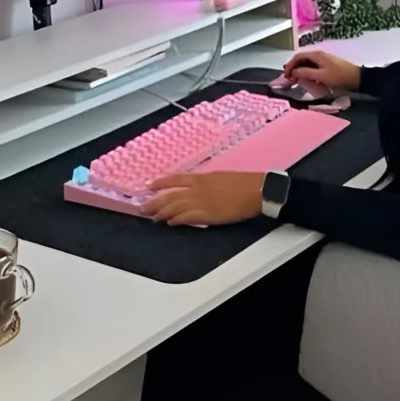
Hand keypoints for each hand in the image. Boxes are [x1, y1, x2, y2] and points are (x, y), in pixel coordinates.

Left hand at [140, 171, 264, 225]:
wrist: (257, 190)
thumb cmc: (242, 183)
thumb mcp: (220, 177)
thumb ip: (205, 183)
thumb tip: (196, 187)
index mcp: (202, 178)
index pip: (175, 179)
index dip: (160, 183)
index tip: (149, 186)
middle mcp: (198, 189)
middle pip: (170, 195)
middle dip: (154, 202)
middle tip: (142, 208)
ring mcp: (202, 202)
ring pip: (175, 207)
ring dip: (162, 212)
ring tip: (153, 217)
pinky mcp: (208, 215)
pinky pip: (188, 218)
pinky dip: (177, 220)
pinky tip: (170, 223)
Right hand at [283, 50, 359, 90]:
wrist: (357, 78)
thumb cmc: (338, 76)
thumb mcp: (320, 76)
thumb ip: (305, 73)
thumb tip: (293, 72)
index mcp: (316, 55)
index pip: (298, 57)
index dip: (290, 65)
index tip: (286, 76)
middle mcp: (319, 55)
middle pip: (302, 59)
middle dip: (294, 68)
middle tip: (289, 79)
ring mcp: (323, 60)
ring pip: (307, 64)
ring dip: (300, 71)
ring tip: (296, 80)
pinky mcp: (327, 66)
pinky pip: (313, 68)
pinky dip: (307, 73)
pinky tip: (307, 80)